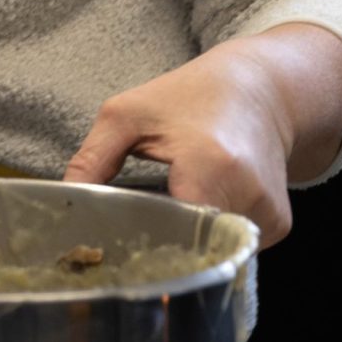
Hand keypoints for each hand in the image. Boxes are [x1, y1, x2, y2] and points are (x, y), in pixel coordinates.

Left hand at [63, 38, 299, 244]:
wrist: (262, 89)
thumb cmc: (190, 96)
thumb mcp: (126, 115)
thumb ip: (91, 161)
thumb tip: (63, 204)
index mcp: (211, 165)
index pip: (174, 234)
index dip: (142, 246)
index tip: (115, 248)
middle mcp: (249, 195)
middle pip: (190, 249)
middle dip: (158, 248)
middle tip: (133, 231)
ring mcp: (269, 214)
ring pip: (210, 252)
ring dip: (186, 241)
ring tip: (173, 207)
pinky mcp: (278, 225)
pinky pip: (232, 247)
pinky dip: (210, 236)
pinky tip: (202, 206)